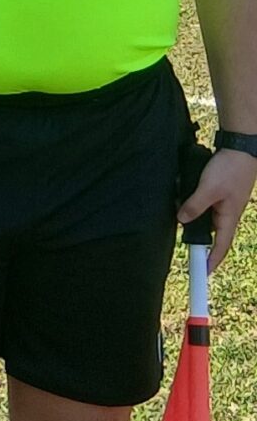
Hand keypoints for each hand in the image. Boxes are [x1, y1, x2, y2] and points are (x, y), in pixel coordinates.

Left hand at [177, 146, 255, 276]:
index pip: (220, 246)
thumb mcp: (208, 189)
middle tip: (182, 238)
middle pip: (209, 232)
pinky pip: (201, 201)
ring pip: (202, 215)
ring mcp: (223, 203)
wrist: (240, 148)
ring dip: (190, 212)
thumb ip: (194, 205)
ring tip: (179, 205)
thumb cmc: (230, 169)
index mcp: (229, 217)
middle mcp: (227, 213)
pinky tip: (182, 189)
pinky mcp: (217, 192)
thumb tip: (181, 220)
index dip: (212, 260)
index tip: (203, 272)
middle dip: (194, 235)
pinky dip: (191, 200)